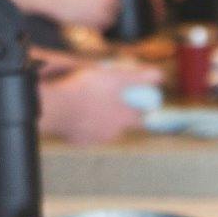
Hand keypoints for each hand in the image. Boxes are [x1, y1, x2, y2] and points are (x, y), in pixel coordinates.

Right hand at [40, 60, 162, 145]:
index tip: (140, 103)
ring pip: (104, 130)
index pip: (140, 116)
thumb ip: (138, 77)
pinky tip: (77, 114)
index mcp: (123, 117)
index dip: (141, 109)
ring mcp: (96, 138)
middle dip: (119, 116)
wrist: (58, 107)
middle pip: (121, 125)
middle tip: (109, 101)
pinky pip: (85, 133)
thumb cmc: (86, 89)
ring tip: (91, 106)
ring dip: (101, 120)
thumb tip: (160, 75)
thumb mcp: (115, 76)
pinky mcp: (79, 141)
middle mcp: (113, 131)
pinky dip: (84, 126)